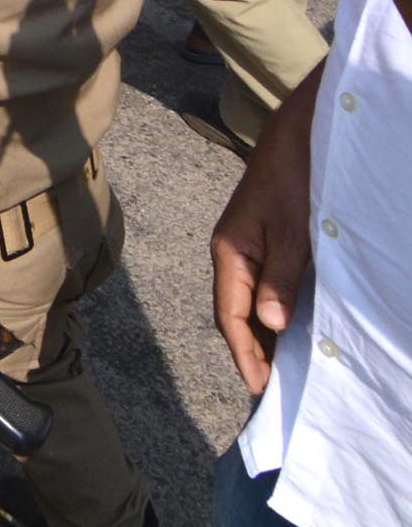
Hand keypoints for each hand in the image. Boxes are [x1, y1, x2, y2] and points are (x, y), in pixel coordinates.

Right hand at [210, 77, 317, 393]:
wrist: (297, 138)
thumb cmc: (292, 181)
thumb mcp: (291, 233)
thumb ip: (280, 279)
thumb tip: (272, 326)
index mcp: (229, 253)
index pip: (229, 315)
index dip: (245, 353)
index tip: (260, 387)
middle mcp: (231, 254)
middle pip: (233, 313)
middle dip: (250, 351)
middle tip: (270, 388)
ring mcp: (246, 248)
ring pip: (247, 302)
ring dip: (261, 334)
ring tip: (279, 369)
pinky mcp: (263, 242)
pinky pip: (261, 287)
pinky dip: (271, 313)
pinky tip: (287, 328)